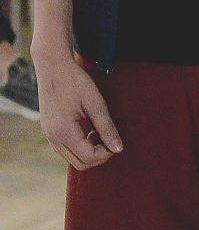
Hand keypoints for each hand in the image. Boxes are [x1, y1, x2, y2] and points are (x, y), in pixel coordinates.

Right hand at [33, 53, 122, 170]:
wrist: (53, 66)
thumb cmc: (75, 81)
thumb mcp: (95, 102)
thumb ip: (107, 127)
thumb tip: (119, 148)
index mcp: (64, 132)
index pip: (89, 157)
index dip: (106, 153)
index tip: (116, 140)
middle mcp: (53, 138)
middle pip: (80, 163)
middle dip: (98, 155)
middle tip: (109, 138)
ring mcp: (49, 135)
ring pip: (72, 158)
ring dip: (89, 151)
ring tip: (99, 131)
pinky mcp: (48, 131)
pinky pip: (65, 149)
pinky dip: (79, 145)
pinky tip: (88, 129)